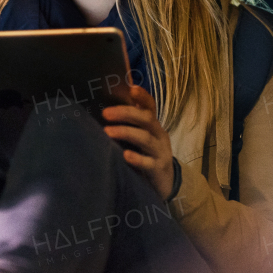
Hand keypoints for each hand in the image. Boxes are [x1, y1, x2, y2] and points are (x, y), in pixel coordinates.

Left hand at [101, 85, 174, 199]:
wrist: (166, 184)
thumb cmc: (147, 156)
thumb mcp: (142, 138)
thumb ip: (130, 125)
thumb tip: (107, 109)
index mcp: (154, 126)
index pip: (150, 107)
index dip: (143, 97)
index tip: (132, 89)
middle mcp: (159, 136)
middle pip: (146, 119)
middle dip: (126, 113)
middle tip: (106, 113)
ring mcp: (160, 152)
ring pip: (145, 138)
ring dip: (126, 132)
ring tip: (107, 132)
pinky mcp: (158, 169)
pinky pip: (148, 163)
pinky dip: (137, 158)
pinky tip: (125, 155)